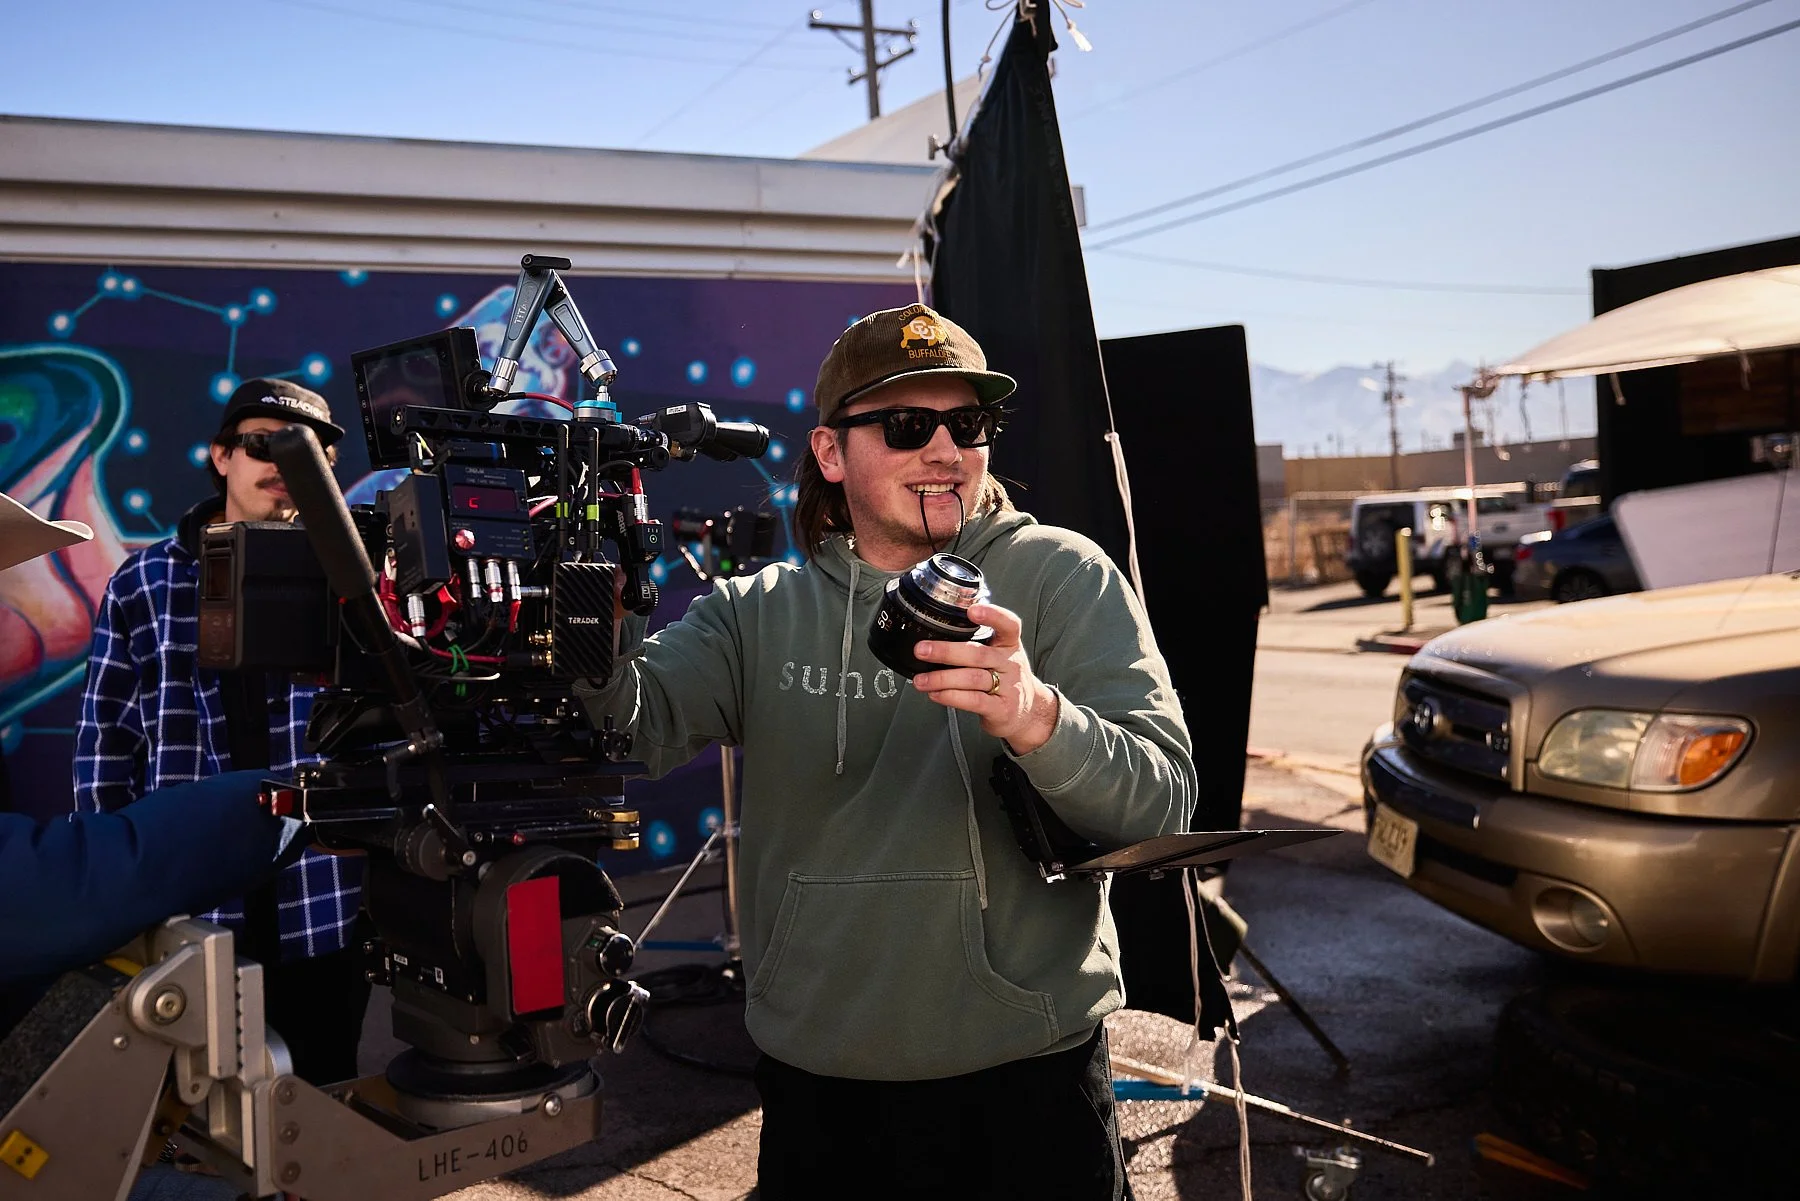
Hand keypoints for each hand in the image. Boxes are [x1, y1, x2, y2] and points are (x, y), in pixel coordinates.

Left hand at [912, 603, 1058, 753]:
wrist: (1028, 712)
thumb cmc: (1006, 679)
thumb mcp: (1000, 656)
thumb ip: (976, 645)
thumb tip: (934, 638)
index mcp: (1009, 645)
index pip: (1008, 625)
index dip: (992, 615)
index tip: (972, 611)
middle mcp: (1010, 663)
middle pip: (978, 654)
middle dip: (946, 651)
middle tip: (921, 650)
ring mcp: (1008, 687)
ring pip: (972, 678)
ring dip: (941, 678)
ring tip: (921, 680)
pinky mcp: (1001, 709)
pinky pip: (973, 701)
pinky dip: (950, 697)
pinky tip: (935, 694)